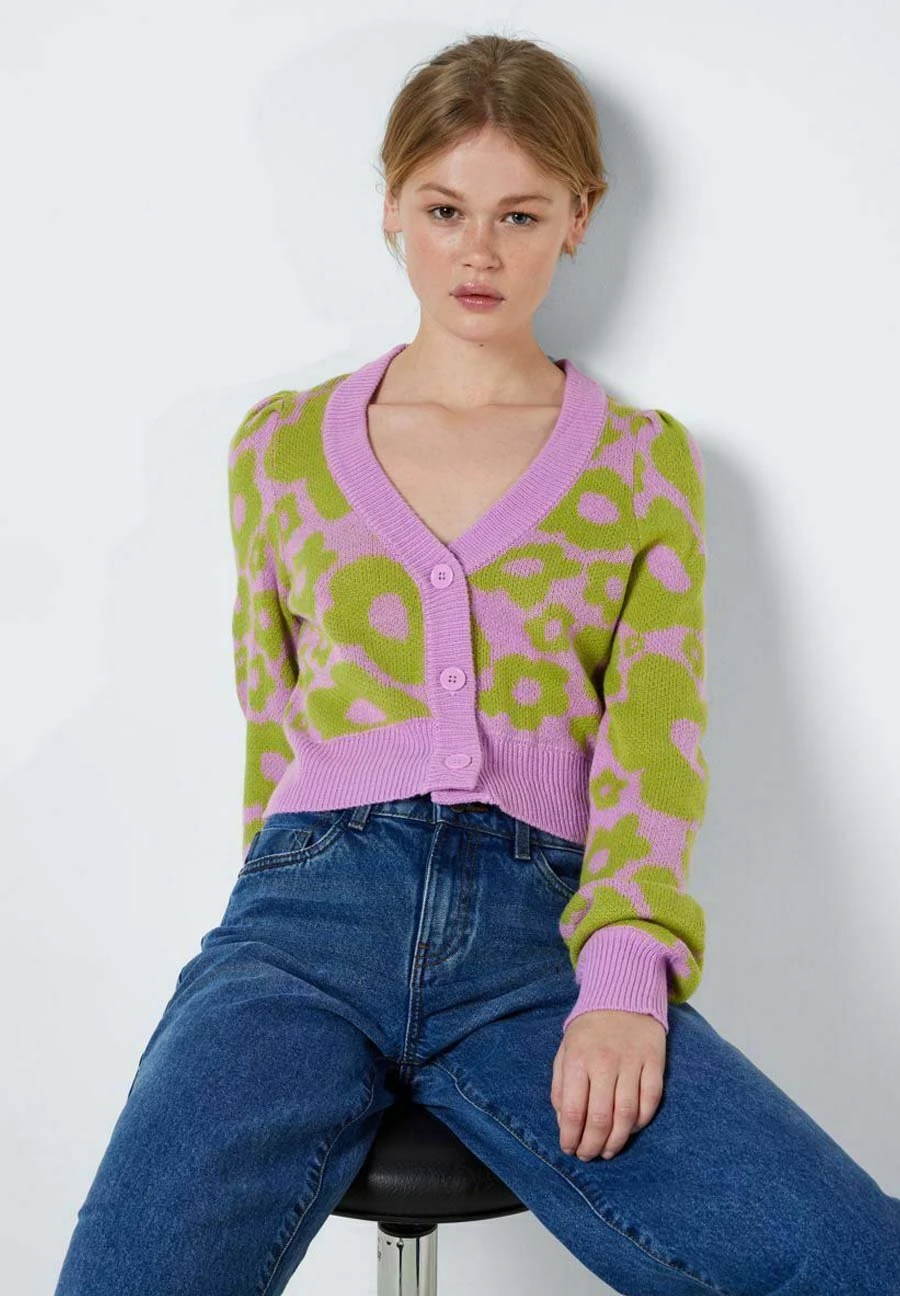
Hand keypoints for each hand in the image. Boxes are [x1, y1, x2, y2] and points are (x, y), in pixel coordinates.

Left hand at [551, 1009, 665, 1160]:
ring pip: (627, 1114)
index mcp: (578, 1060)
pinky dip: (641, 1121)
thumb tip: (564, 1121)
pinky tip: (630, 1130)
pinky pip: (650, 1100)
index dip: (570, 1136)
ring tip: (608, 1151)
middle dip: (592, 1145)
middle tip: (589, 1155)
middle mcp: (605, 1063)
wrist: (622, 994)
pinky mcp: (654, 1062)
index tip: (569, 1149)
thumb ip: (560, 1085)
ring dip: (617, 1140)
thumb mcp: (565, 1051)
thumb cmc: (589, 1029)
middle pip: (600, 1118)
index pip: (573, 1110)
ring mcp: (632, 1063)